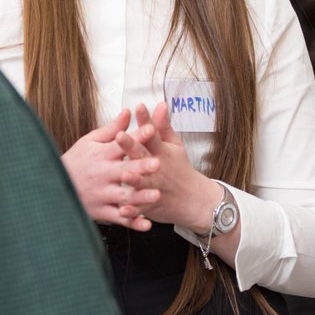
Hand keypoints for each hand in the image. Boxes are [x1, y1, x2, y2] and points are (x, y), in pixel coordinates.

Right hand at [61, 109, 160, 230]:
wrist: (52, 186)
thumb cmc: (76, 161)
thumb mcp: (90, 141)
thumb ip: (111, 128)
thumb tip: (128, 111)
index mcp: (102, 154)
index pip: (121, 143)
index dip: (136, 136)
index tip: (151, 129)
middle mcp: (103, 174)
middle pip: (124, 169)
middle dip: (141, 167)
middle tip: (157, 163)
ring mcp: (102, 193)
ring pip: (124, 196)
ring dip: (140, 196)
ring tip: (156, 195)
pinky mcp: (101, 211)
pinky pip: (119, 218)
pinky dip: (133, 222)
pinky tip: (147, 224)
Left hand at [116, 102, 221, 232]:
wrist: (194, 200)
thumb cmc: (180, 168)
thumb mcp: (175, 145)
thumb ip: (163, 126)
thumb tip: (160, 104)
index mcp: (161, 152)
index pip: (153, 133)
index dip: (146, 120)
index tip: (139, 107)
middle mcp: (157, 168)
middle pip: (143, 155)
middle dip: (131, 146)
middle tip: (120, 136)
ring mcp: (154, 187)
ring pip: (142, 183)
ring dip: (134, 179)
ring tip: (125, 174)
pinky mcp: (151, 205)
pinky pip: (140, 208)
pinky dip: (133, 210)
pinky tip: (123, 210)